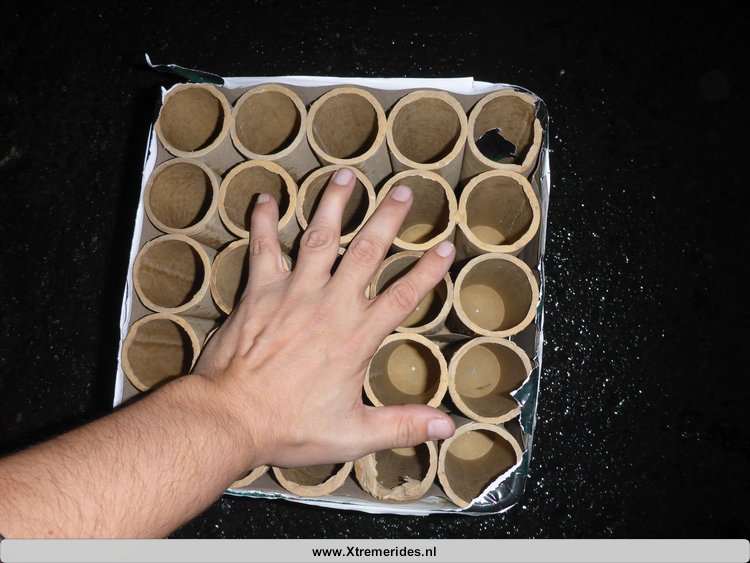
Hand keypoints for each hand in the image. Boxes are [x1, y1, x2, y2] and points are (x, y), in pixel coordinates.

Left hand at [193, 167, 455, 468]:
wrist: (232, 416)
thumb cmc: (290, 425)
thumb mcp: (353, 434)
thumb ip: (401, 425)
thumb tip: (446, 427)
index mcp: (356, 336)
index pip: (403, 295)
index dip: (427, 270)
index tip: (445, 246)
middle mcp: (330, 304)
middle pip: (367, 252)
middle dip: (387, 220)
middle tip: (402, 192)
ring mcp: (294, 292)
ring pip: (320, 239)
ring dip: (334, 205)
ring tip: (345, 176)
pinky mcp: (260, 292)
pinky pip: (263, 249)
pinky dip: (264, 223)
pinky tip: (266, 199)